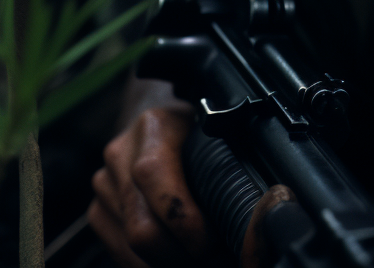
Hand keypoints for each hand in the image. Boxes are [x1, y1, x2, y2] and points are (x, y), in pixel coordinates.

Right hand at [88, 90, 294, 267]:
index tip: (215, 243)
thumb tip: (274, 205)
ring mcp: (105, 184)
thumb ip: (236, 168)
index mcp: (154, 128)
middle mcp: (121, 155)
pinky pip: (120, 254)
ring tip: (201, 256)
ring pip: (131, 249)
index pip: (155, 179)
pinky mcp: (98, 210)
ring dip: (169, 263)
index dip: (187, 223)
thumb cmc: (200, 130)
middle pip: (141, 230)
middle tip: (215, 258)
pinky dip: (150, 264)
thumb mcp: (221, 135)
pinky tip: (177, 254)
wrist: (162, 121)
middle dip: (181, 257)